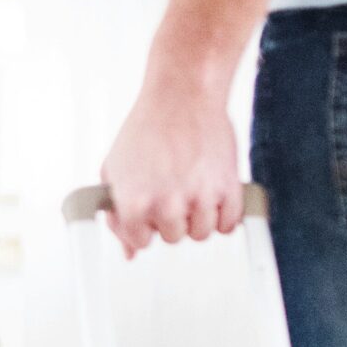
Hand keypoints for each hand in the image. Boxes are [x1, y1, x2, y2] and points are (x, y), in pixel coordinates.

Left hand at [99, 66, 243, 257]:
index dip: (144, 223)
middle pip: (173, 238)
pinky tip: (213, 190)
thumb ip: (118, 214)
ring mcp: (200, 199)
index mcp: (134, 204)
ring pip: (202, 233)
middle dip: (172, 216)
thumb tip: (129, 251)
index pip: (140, 242)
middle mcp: (167, 206)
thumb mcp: (116, 170)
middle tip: (172, 185)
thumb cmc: (148, 128)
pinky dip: (225, 212)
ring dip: (199, 215)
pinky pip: (230, 224)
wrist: (183, 95)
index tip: (149, 205)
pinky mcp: (228, 189)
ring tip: (193, 184)